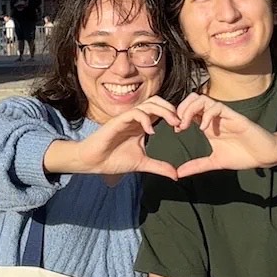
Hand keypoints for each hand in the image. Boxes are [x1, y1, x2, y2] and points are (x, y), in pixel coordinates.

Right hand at [66, 97, 180, 178]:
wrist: (93, 162)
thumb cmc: (114, 160)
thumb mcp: (142, 163)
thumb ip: (159, 166)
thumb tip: (176, 175)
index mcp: (142, 125)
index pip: (160, 111)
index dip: (173, 115)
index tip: (182, 127)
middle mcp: (135, 118)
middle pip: (156, 102)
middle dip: (171, 108)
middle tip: (180, 122)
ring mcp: (127, 118)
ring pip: (148, 104)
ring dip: (163, 110)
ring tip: (172, 122)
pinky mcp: (118, 121)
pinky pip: (135, 113)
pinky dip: (145, 119)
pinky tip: (150, 132)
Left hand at [175, 94, 276, 177]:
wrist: (264, 156)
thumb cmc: (243, 156)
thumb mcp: (215, 162)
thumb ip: (197, 166)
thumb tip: (178, 174)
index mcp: (208, 124)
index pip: (189, 109)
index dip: (178, 116)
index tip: (176, 130)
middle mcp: (214, 117)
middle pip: (193, 99)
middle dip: (181, 109)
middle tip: (178, 125)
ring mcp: (224, 115)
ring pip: (203, 99)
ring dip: (190, 109)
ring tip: (186, 125)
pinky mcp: (234, 116)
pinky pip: (217, 107)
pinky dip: (207, 115)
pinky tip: (204, 128)